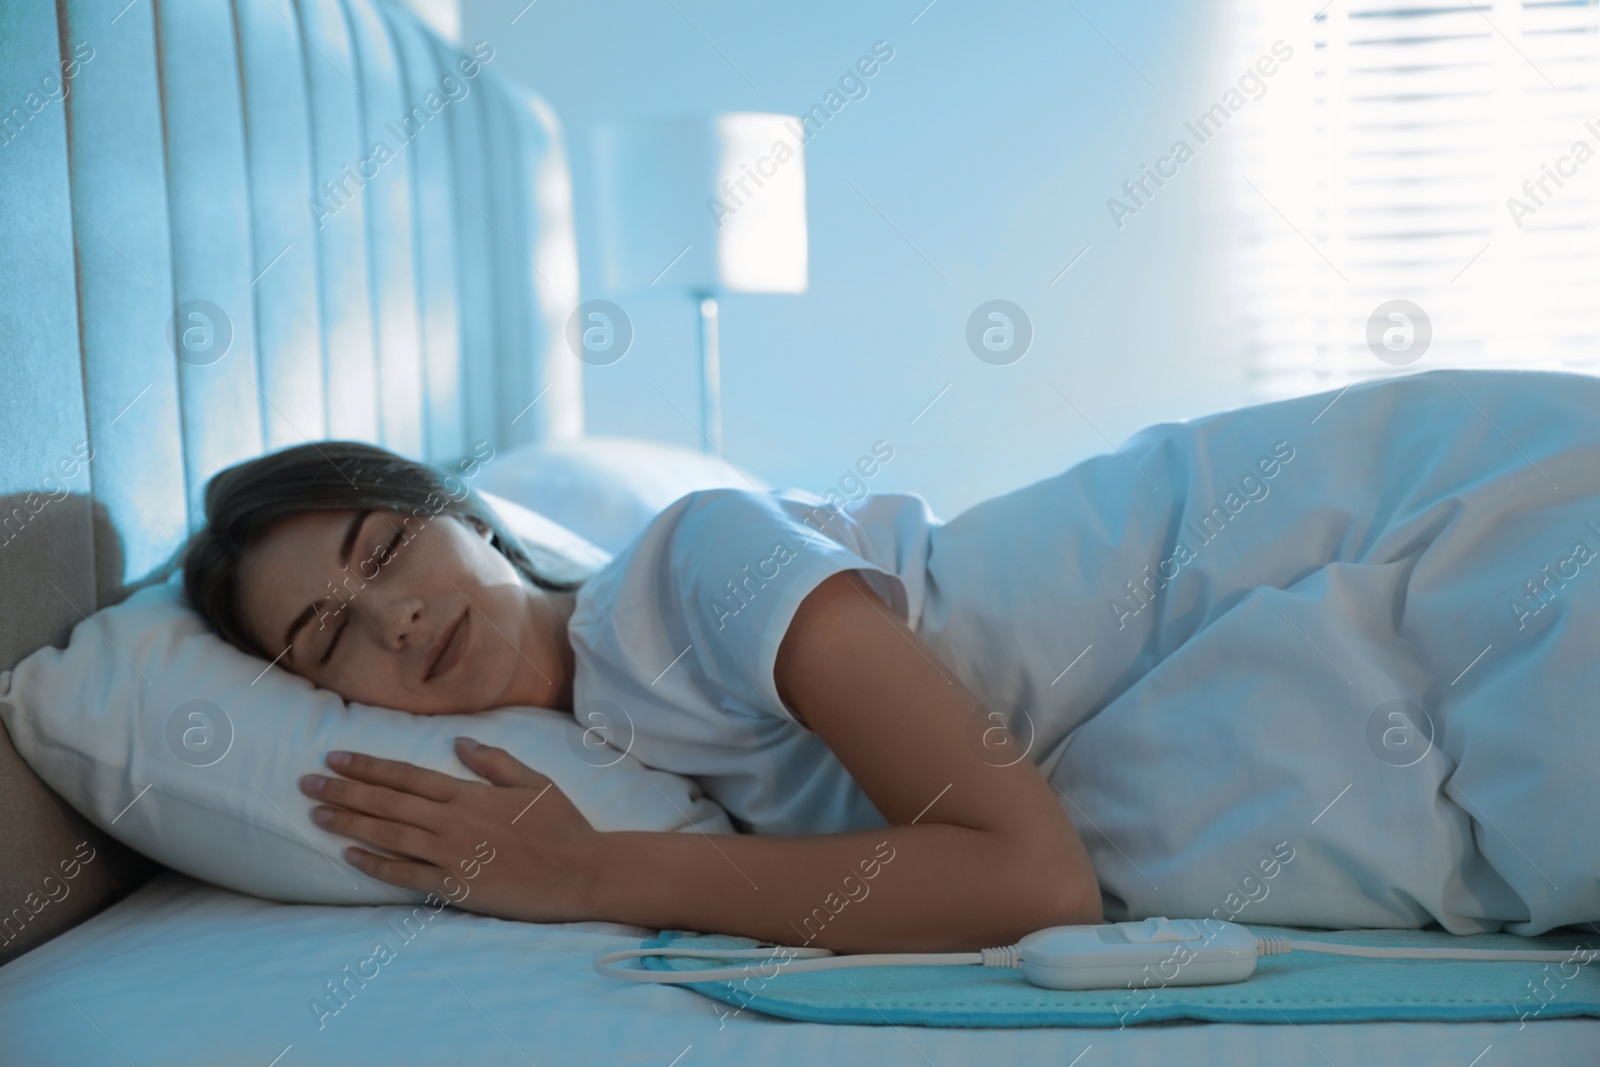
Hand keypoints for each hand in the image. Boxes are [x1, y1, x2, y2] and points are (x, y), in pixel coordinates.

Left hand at [298, 737, 597, 922]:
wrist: (581, 872)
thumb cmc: (562, 826)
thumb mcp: (533, 783)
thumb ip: (493, 762)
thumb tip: (458, 742)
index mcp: (469, 793)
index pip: (406, 775)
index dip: (367, 766)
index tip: (334, 757)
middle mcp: (452, 821)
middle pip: (387, 803)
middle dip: (343, 791)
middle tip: (305, 783)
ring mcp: (451, 855)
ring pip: (388, 835)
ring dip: (348, 824)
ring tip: (315, 814)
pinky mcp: (455, 887)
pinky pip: (406, 875)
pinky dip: (375, 865)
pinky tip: (349, 856)